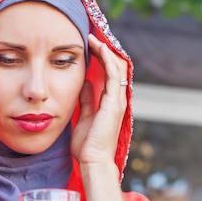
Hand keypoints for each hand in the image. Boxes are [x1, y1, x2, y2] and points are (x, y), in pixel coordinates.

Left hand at [71, 34, 128, 166]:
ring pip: (117, 67)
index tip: (90, 48)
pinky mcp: (114, 103)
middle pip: (116, 68)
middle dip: (105, 52)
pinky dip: (107, 59)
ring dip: (106, 51)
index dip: (102, 60)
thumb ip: (87, 101)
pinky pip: (113, 74)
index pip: (110, 75)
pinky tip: (99, 48)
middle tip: (91, 38)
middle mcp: (117, 100)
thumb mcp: (84, 118)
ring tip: (93, 39)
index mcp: (111, 104)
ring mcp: (118, 101)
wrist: (92, 161)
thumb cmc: (88, 146)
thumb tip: (85, 85)